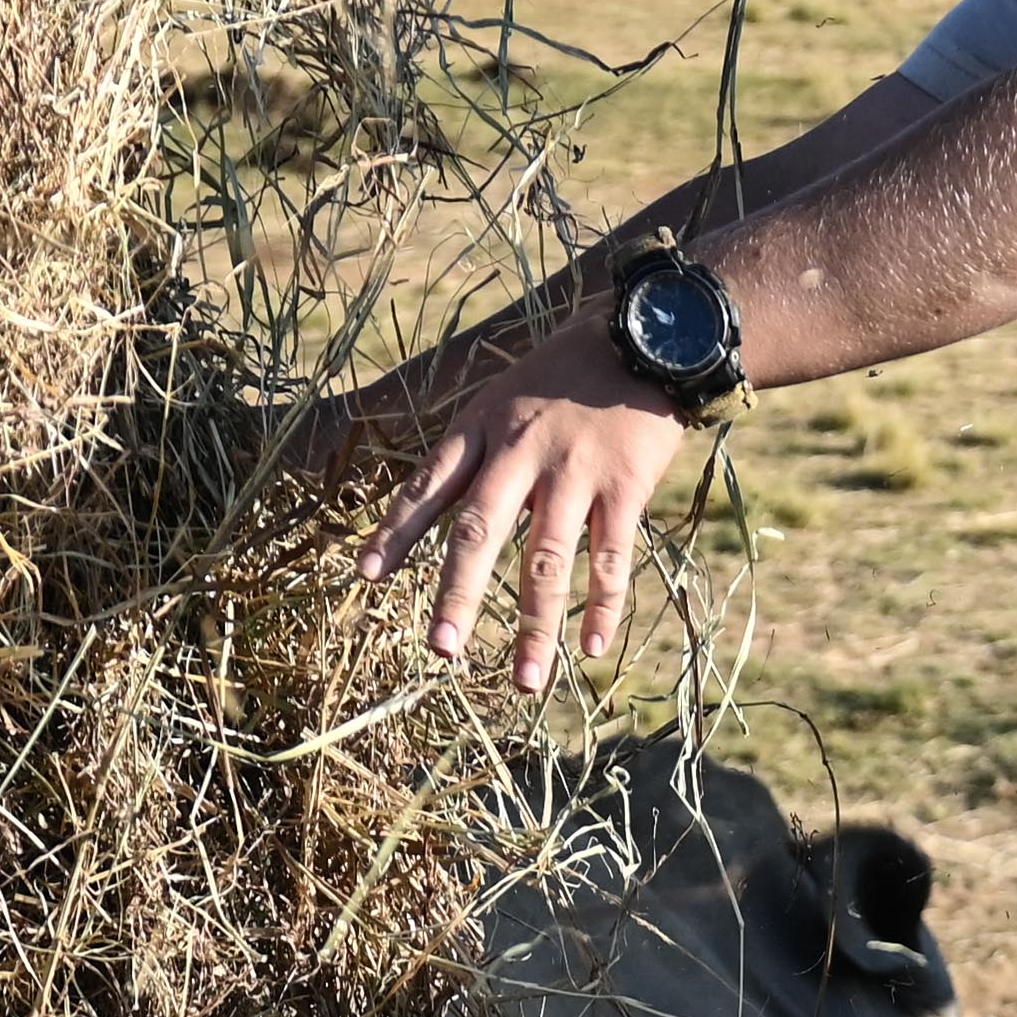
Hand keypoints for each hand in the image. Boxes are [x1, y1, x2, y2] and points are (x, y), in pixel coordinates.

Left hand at [362, 328, 690, 687]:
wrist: (650, 335)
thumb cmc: (569, 373)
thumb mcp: (506, 395)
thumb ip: (478, 452)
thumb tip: (439, 514)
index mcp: (484, 426)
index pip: (429, 485)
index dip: (396, 532)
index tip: (366, 576)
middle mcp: (522, 450)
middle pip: (481, 531)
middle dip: (457, 594)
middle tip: (440, 650)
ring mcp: (575, 470)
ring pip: (548, 560)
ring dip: (536, 626)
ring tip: (524, 681)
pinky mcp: (626, 485)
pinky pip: (610, 558)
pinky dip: (602, 606)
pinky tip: (591, 648)